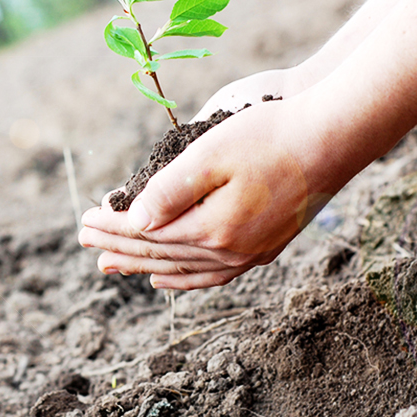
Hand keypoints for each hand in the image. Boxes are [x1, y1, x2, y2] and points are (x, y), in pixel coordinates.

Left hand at [79, 90, 337, 289]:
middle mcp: (229, 251)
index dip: (112, 227)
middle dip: (119, 248)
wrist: (333, 139)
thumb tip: (136, 221)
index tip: (84, 220)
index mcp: (211, 228)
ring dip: (144, 266)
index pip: (146, 234)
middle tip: (86, 244)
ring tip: (112, 267)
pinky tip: (167, 279)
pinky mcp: (265, 249)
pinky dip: (184, 279)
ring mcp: (249, 254)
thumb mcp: (210, 154)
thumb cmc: (270, 136)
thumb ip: (170, 191)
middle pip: (160, 254)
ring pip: (182, 270)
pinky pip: (213, 276)